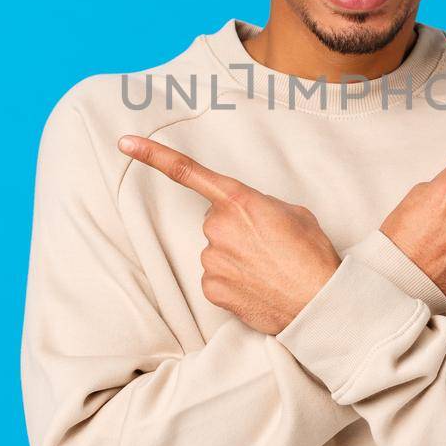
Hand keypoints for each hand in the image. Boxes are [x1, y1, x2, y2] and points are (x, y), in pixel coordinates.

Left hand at [117, 135, 339, 334]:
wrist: (320, 301)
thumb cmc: (312, 255)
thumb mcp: (293, 213)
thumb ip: (260, 205)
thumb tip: (248, 217)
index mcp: (239, 201)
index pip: (187, 172)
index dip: (152, 155)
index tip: (125, 144)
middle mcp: (218, 228)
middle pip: (215, 222)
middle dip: (236, 230)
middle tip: (268, 246)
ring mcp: (211, 260)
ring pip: (216, 252)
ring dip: (237, 258)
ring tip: (269, 269)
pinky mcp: (211, 289)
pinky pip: (215, 279)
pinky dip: (233, 282)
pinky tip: (257, 286)